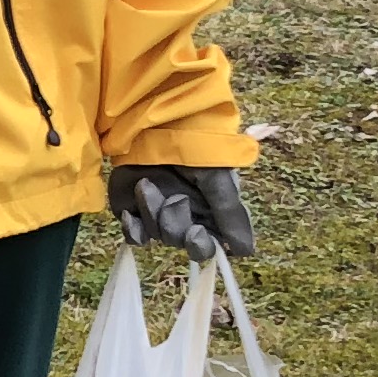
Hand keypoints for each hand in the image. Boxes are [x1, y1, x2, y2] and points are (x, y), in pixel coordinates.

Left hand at [109, 163, 256, 260]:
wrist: (157, 125)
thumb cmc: (196, 149)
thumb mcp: (219, 179)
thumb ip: (230, 215)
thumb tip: (246, 251)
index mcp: (209, 215)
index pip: (208, 247)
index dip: (201, 246)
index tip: (196, 231)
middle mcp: (185, 218)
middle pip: (180, 242)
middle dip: (175, 223)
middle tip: (174, 198)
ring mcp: (158, 215)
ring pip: (157, 235)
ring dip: (152, 213)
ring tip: (147, 185)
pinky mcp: (133, 210)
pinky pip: (134, 235)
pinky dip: (132, 229)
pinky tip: (131, 213)